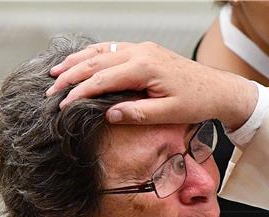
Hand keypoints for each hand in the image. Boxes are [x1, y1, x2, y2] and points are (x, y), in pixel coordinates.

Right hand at [46, 41, 257, 129]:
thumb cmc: (197, 102)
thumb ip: (137, 113)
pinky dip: (93, 56)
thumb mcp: (168, 114)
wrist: (218, 89)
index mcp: (144, 67)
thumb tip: (108, 115)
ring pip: (101, 51)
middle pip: (95, 61)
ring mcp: (142, 49)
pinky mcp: (145, 51)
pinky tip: (81, 62)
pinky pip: (112, 49)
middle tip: (50, 90)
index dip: (79, 92)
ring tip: (56, 72)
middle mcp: (140, 52)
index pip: (102, 79)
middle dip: (70, 76)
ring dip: (77, 62)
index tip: (62, 105)